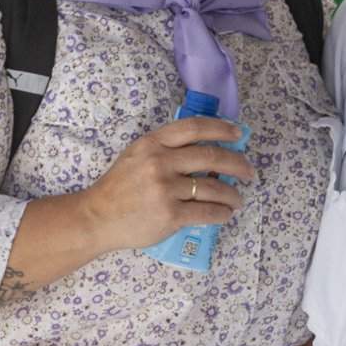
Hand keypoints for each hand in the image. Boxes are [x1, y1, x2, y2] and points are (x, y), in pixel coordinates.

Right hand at [79, 117, 253, 252]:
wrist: (97, 217)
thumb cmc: (119, 187)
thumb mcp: (137, 155)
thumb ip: (165, 149)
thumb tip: (207, 152)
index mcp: (153, 143)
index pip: (195, 128)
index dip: (221, 128)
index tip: (238, 135)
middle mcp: (160, 162)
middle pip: (211, 157)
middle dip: (237, 164)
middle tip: (248, 172)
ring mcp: (165, 189)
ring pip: (213, 188)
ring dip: (232, 194)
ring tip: (238, 199)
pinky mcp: (170, 215)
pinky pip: (207, 212)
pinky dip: (221, 213)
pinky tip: (225, 213)